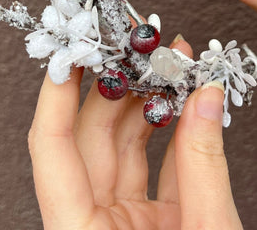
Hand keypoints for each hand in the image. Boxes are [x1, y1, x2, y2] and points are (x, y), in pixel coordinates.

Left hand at [28, 37, 242, 229]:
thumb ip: (204, 163)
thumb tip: (205, 96)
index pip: (51, 148)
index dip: (56, 94)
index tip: (71, 51)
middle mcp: (93, 228)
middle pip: (91, 137)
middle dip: (118, 84)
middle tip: (139, 45)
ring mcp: (122, 226)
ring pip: (123, 146)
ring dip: (146, 102)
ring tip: (170, 64)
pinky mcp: (152, 225)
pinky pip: (156, 167)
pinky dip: (173, 132)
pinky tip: (186, 101)